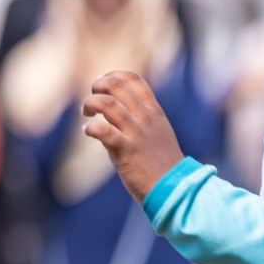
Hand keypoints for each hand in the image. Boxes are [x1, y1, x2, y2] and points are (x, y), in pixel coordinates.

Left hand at [81, 70, 184, 201]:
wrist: (176, 188)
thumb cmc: (161, 162)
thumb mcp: (157, 131)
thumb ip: (138, 117)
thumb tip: (111, 107)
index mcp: (153, 111)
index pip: (133, 79)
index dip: (112, 76)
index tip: (102, 88)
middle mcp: (145, 118)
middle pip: (117, 85)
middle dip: (97, 87)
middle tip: (92, 102)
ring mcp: (137, 133)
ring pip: (107, 104)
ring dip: (90, 104)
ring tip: (87, 115)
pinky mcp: (126, 151)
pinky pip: (103, 130)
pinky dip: (90, 127)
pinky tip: (88, 131)